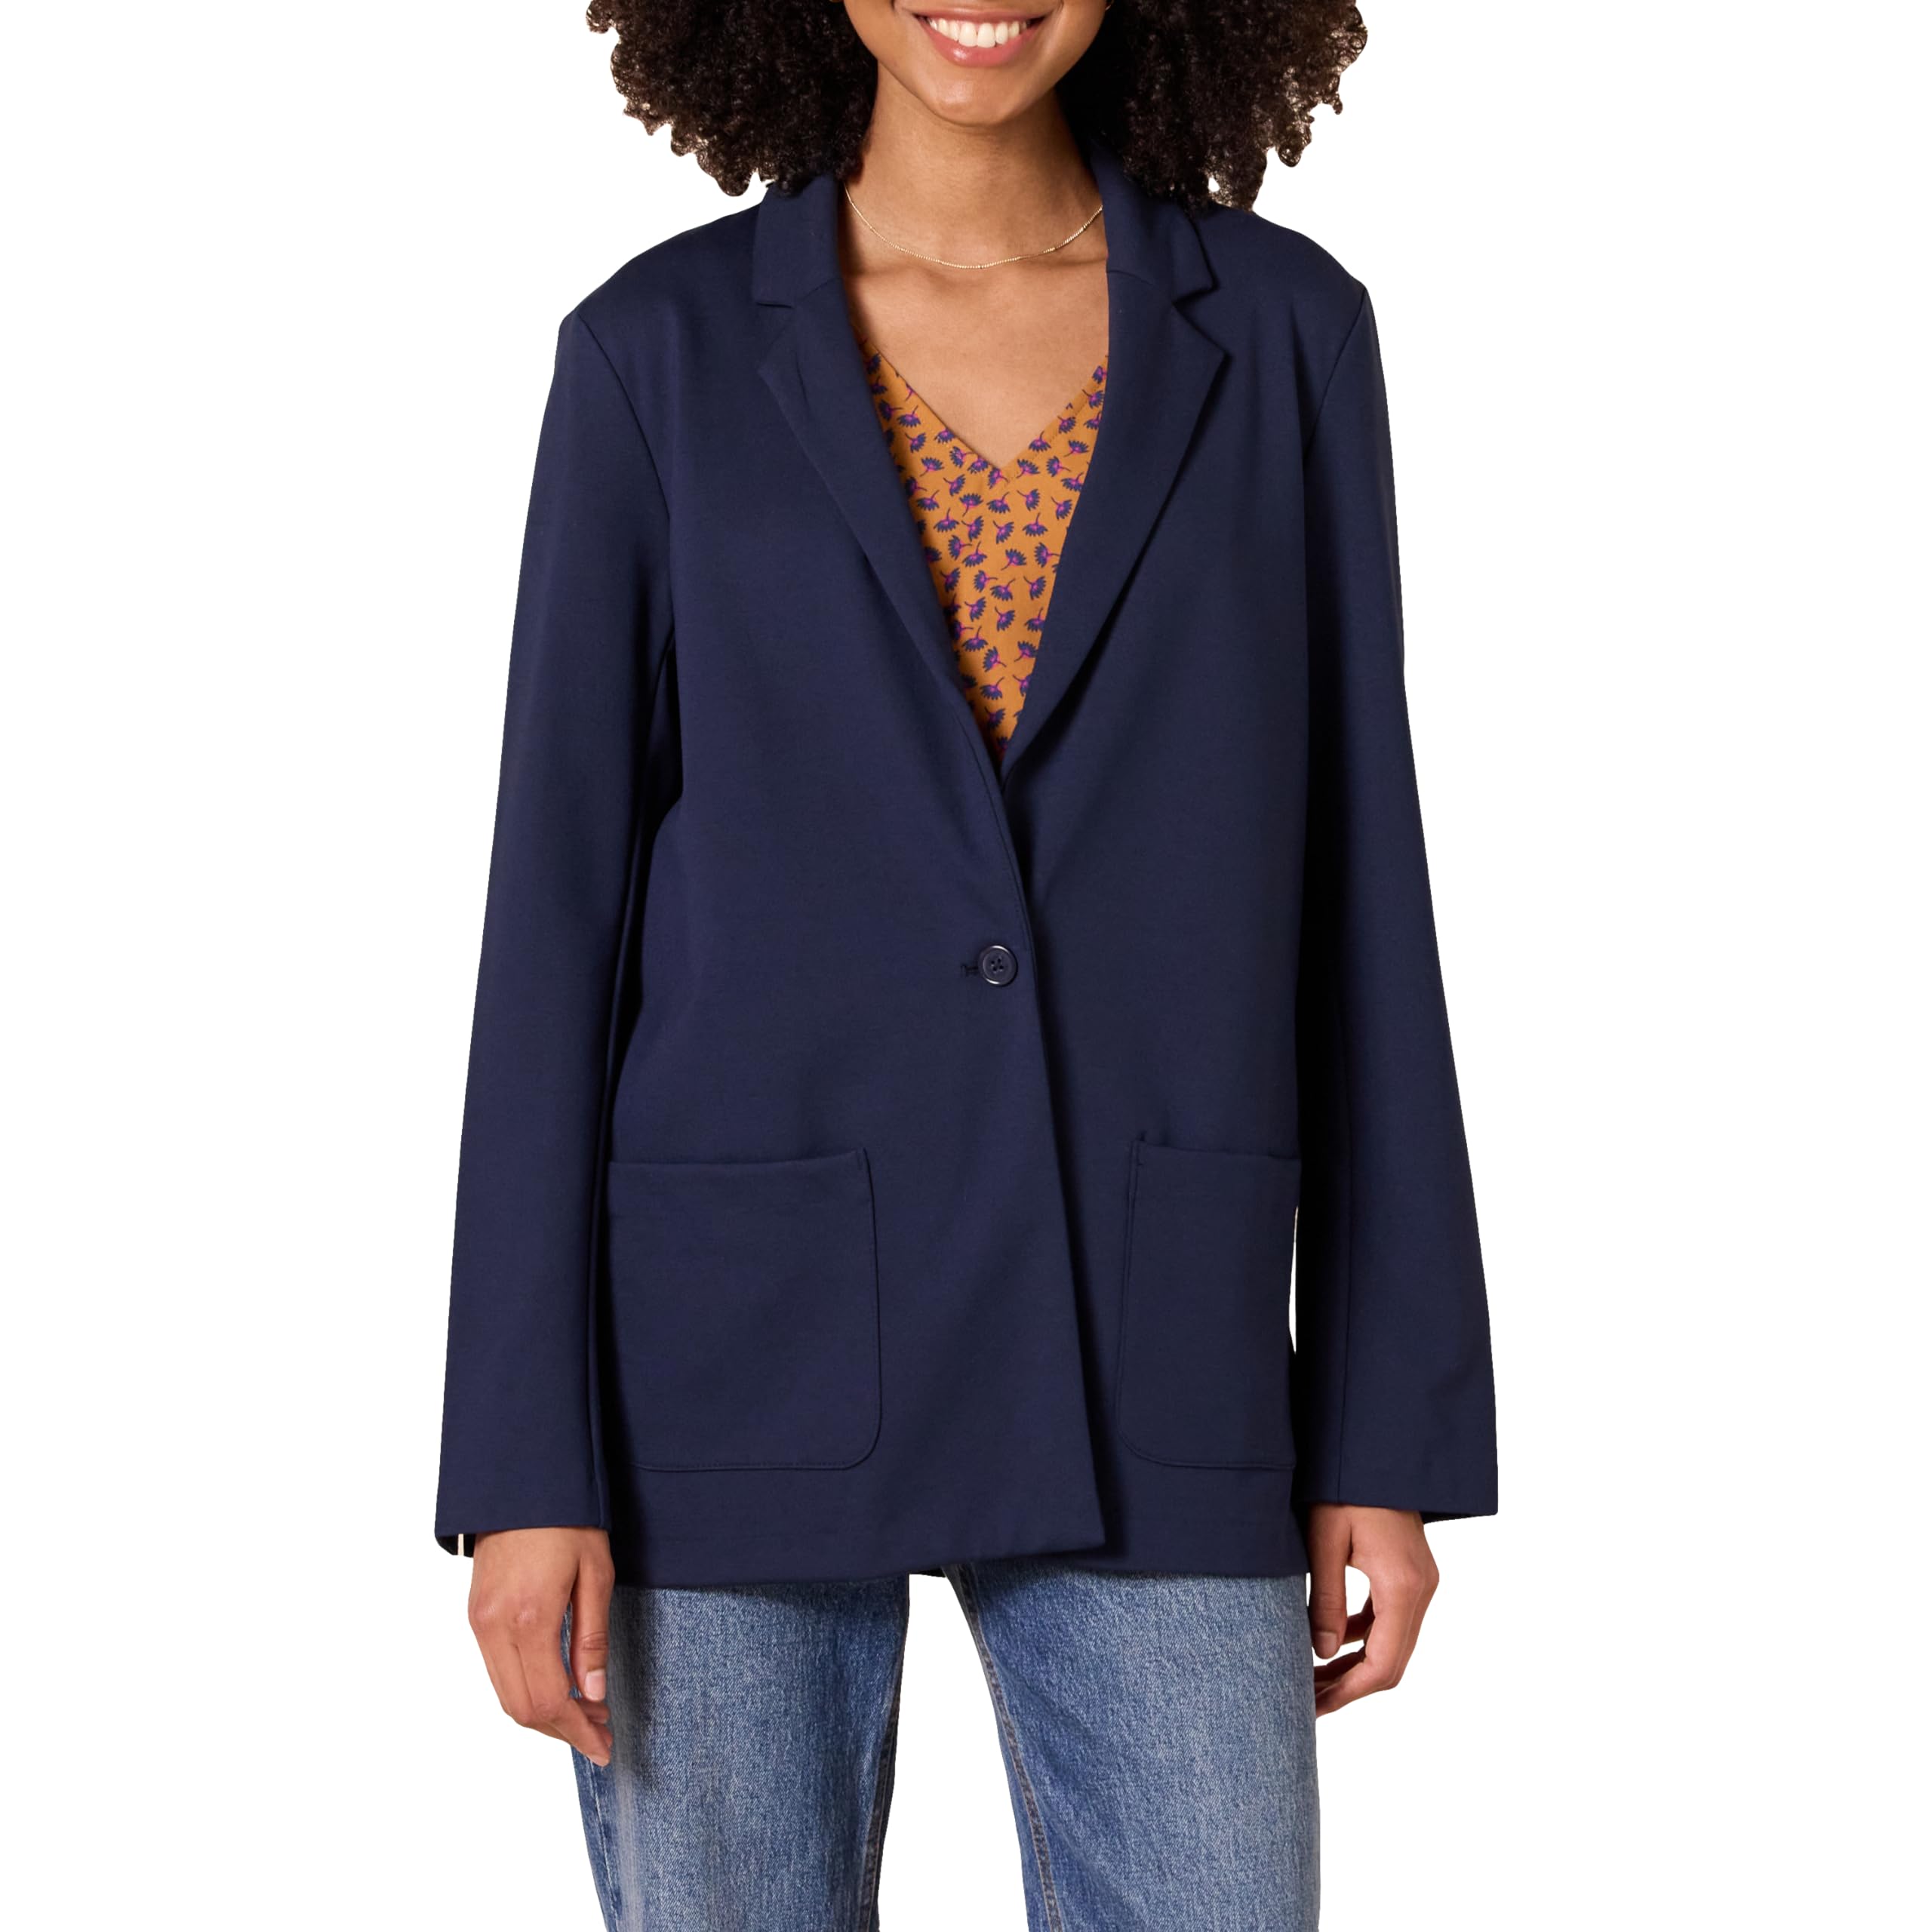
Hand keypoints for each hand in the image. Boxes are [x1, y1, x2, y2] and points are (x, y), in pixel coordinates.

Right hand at [467, 1526, 614, 1764]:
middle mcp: (495, 1627)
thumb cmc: (568, 1520)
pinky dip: (526, 1690)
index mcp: (529, 1617)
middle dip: (563, 1730)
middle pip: (522, 1708)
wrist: (521, 1480)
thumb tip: (593, 1694)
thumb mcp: (596, 1574)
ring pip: (506, 1694)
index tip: (604, 1747)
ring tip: (585, 1712)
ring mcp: (479, 1623)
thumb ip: (592, 1640)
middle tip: (601, 1731)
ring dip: (544, 1714)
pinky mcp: (475, 1615)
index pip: (549, 1701)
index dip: (578, 1732)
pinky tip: (557, 1686)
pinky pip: (497, 1671)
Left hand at [1306, 1504, 1438, 1716]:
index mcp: (1402, 1586)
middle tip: (1307, 1701)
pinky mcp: (1410, 1572)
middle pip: (1392, 1662)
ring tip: (1312, 1677)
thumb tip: (1322, 1654)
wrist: (1375, 1447)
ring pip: (1393, 1643)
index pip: (1383, 1664)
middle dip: (1350, 1686)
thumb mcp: (1324, 1540)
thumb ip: (1325, 1598)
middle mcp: (1421, 1589)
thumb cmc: (1344, 1485)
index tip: (1315, 1707)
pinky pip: (1390, 1619)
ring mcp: (1420, 1581)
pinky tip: (1330, 1639)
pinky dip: (1363, 1636)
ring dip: (1356, 1664)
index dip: (1349, 1692)